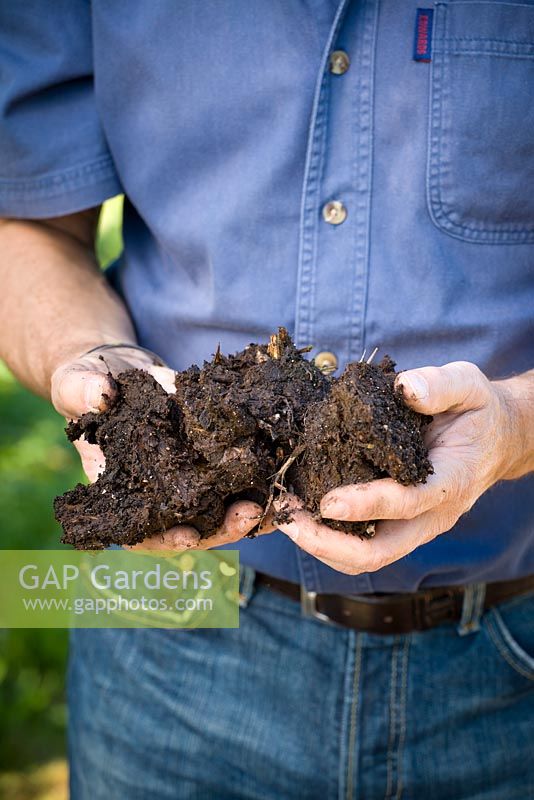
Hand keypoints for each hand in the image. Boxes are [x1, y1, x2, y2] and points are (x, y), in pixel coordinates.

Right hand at [51, 344, 261, 547]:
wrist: (120, 373)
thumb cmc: (88, 387)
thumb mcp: (77, 385)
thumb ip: (83, 392)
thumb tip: (100, 393)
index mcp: (123, 491)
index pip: (144, 530)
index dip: (165, 539)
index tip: (188, 536)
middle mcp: (161, 492)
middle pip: (195, 526)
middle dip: (224, 527)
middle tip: (250, 514)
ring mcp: (190, 477)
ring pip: (224, 507)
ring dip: (254, 511)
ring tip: (281, 506)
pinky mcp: (212, 456)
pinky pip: (241, 474)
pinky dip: (264, 478)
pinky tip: (287, 475)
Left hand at [275, 361, 527, 574]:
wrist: (496, 440)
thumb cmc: (476, 412)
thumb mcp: (468, 385)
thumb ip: (441, 385)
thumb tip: (406, 388)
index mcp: (450, 481)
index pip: (408, 503)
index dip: (367, 505)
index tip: (329, 501)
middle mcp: (431, 514)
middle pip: (379, 552)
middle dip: (328, 544)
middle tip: (288, 518)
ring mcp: (414, 525)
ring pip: (364, 558)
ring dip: (321, 545)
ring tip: (284, 515)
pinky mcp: (398, 524)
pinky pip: (360, 544)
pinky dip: (327, 537)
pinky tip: (299, 510)